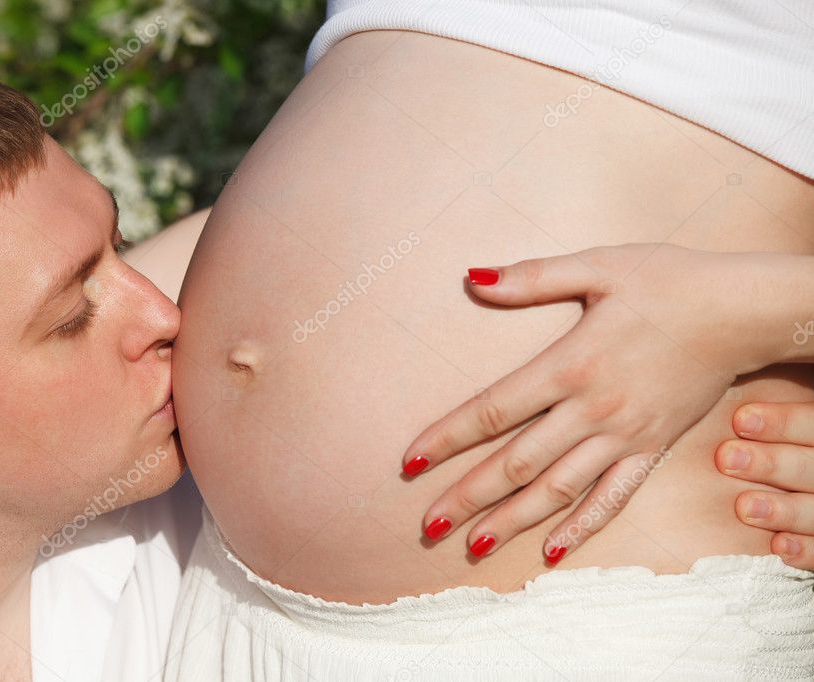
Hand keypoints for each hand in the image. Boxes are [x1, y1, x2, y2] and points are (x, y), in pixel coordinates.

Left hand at [402, 244, 787, 563]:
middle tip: (427, 524)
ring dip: (512, 519)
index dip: (448, 437)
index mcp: (571, 364)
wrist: (743, 310)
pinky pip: (613, 497)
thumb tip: (474, 278)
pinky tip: (551, 550)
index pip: (494, 410)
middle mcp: (593, 409)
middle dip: (468, 495)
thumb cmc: (668, 281)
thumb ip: (533, 277)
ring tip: (473, 544)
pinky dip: (582, 526)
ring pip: (558, 489)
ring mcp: (624, 435)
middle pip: (517, 462)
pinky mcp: (652, 449)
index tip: (411, 462)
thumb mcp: (598, 265)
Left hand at [716, 400, 813, 568]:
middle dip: (773, 463)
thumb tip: (709, 395)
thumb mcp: (774, 433)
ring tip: (744, 506)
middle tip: (726, 459)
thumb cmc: (770, 452)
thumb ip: (759, 422)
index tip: (739, 419)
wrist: (796, 500)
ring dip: (785, 510)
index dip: (784, 422)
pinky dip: (806, 551)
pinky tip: (779, 547)